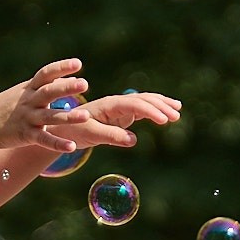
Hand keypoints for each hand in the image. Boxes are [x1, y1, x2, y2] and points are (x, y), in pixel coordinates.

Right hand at [0, 60, 93, 153]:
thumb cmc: (7, 106)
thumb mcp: (24, 92)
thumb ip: (46, 86)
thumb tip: (70, 79)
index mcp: (29, 89)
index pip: (45, 74)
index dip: (61, 67)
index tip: (78, 63)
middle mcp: (29, 101)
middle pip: (49, 92)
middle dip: (66, 88)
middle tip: (84, 83)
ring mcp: (27, 118)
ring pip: (50, 116)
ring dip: (68, 116)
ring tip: (86, 116)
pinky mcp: (26, 135)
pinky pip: (43, 140)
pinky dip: (57, 144)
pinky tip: (72, 147)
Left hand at [38, 89, 182, 151]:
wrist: (62, 126)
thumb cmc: (74, 129)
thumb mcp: (90, 134)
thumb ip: (111, 136)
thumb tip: (134, 140)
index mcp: (108, 105)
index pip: (134, 104)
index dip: (150, 111)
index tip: (164, 120)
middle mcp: (116, 102)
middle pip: (143, 100)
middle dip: (160, 106)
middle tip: (176, 116)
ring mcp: (120, 107)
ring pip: (145, 101)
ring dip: (161, 105)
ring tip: (177, 111)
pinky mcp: (122, 114)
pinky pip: (142, 109)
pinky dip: (156, 109)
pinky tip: (168, 113)